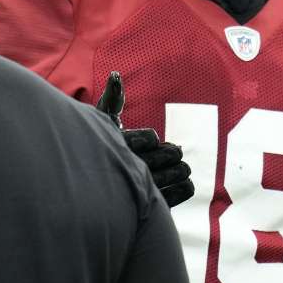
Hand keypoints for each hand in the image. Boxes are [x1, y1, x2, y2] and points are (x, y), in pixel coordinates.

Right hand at [97, 72, 194, 207]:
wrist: (96, 192)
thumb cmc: (101, 147)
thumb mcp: (103, 122)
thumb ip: (112, 101)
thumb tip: (116, 75)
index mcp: (116, 150)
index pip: (141, 141)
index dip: (148, 139)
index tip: (153, 139)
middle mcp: (125, 172)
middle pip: (156, 160)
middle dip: (169, 155)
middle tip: (178, 152)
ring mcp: (136, 193)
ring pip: (165, 180)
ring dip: (179, 172)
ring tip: (184, 168)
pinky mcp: (147, 208)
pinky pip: (171, 199)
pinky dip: (183, 190)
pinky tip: (187, 184)